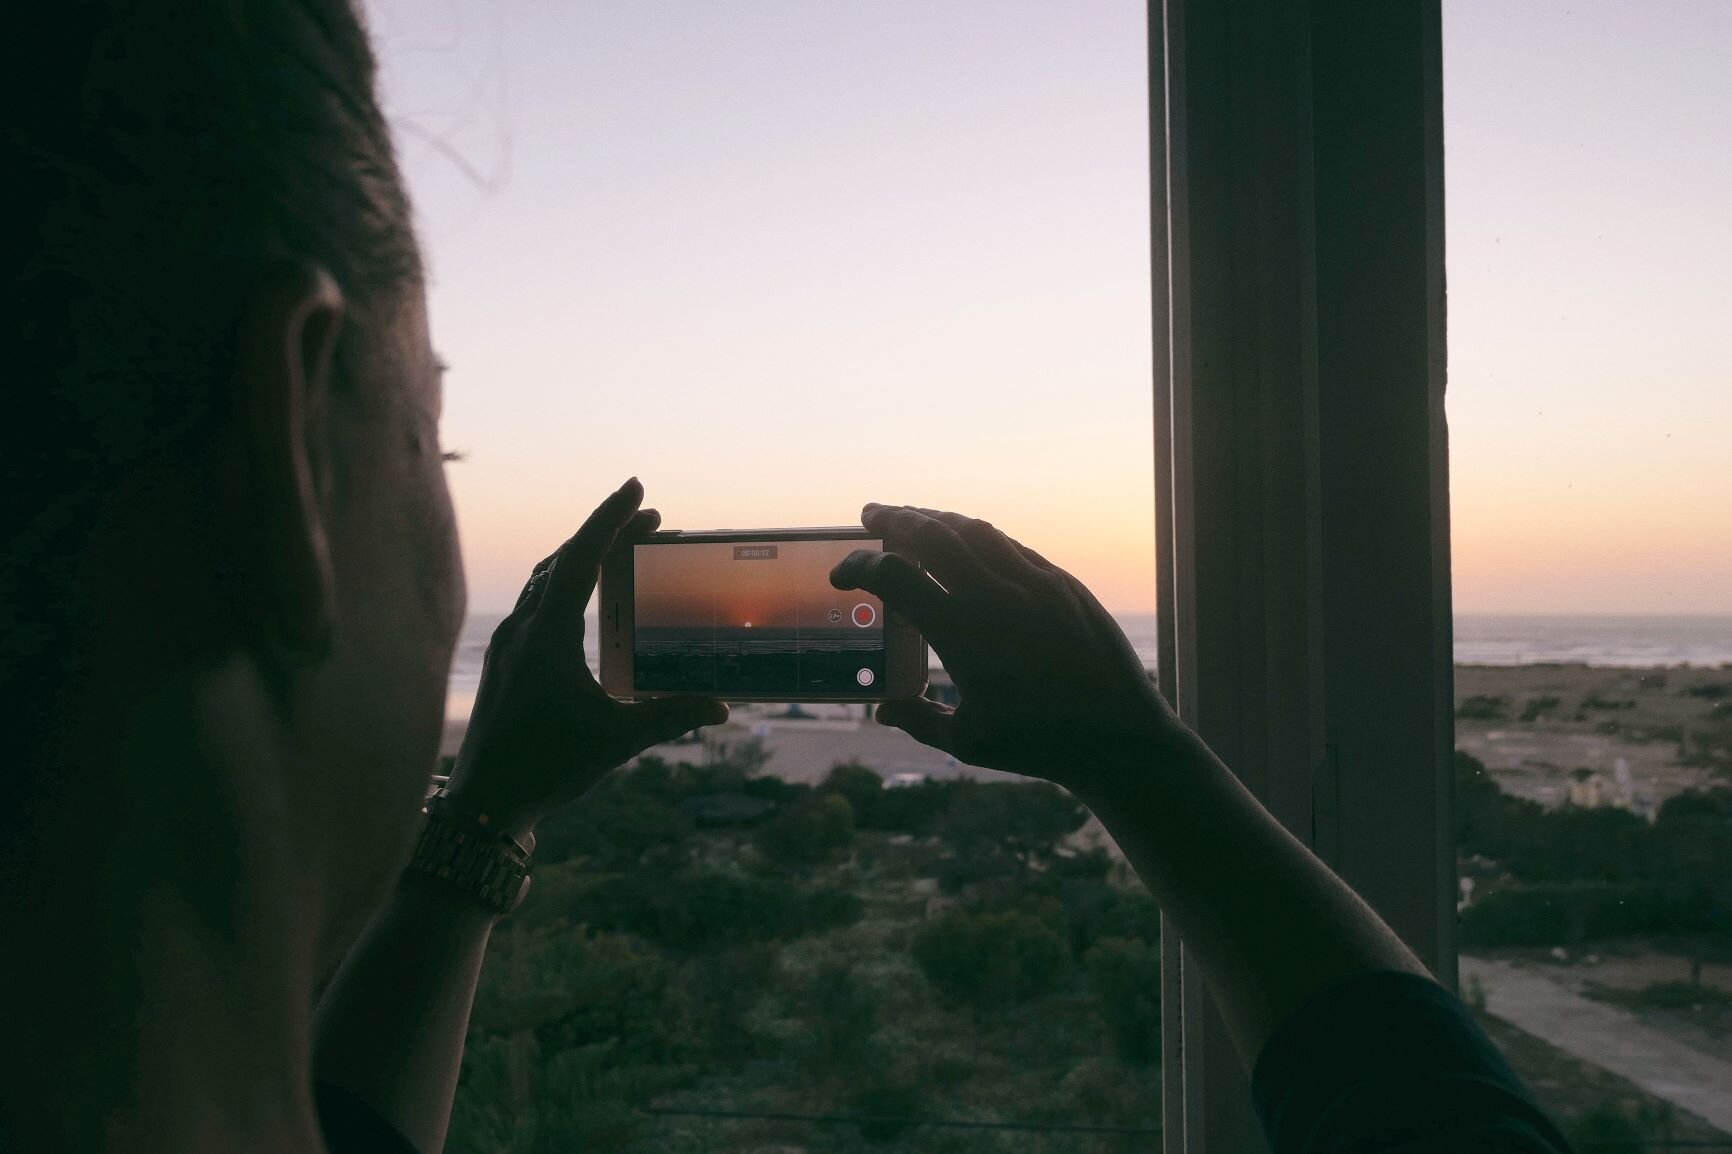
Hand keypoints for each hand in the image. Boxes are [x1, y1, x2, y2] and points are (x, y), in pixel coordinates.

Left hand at [445, 479, 727, 836]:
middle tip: (648, 519)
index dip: (610, 520)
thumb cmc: (545, 768)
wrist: (482, 804)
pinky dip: (564, 585)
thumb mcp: (616, 740)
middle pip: (564, 561)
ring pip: (545, 581)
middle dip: (606, 533)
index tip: (637, 489)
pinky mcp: (503, 662)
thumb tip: (721, 707)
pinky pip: (535, 605)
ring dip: (582, 557)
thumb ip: (669, 716)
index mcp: (547, 636)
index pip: (581, 559)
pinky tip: (582, 602)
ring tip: (620, 549)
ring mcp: (508, 644)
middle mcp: (523, 630)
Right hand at [830, 504, 1184, 788]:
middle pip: (932, 535)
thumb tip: (885, 709)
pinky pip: (1012, 546)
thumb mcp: (967, 741)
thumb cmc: (1038, 744)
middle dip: (894, 519)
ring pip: (975, 530)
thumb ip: (919, 720)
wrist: (1118, 737)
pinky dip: (980, 537)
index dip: (859, 568)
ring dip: (938, 519)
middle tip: (871, 515)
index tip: (842, 575)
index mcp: (961, 633)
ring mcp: (1034, 583)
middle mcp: (995, 596)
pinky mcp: (1064, 584)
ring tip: (917, 520)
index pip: (894, 578)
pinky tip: (971, 544)